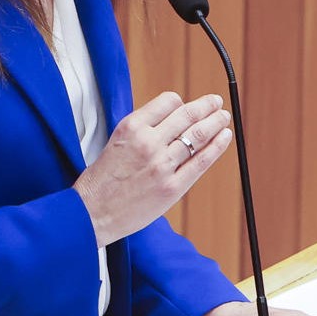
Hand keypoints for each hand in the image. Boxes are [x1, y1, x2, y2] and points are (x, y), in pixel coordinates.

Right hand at [73, 91, 232, 246]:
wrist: (92, 213)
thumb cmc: (101, 180)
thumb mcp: (116, 142)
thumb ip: (142, 130)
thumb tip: (171, 122)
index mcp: (131, 127)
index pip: (168, 102)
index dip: (182, 102)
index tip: (188, 105)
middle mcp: (148, 142)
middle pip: (187, 116)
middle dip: (206, 106)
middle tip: (216, 102)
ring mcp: (162, 165)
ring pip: (197, 135)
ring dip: (215, 122)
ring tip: (223, 117)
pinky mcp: (172, 187)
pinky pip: (201, 161)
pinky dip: (216, 147)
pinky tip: (224, 137)